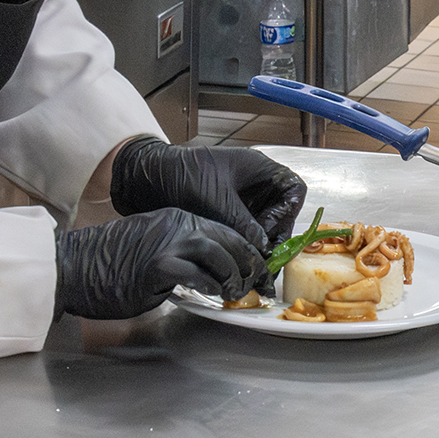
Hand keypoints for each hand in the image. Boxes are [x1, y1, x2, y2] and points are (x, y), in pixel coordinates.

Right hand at [54, 208, 260, 318]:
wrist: (74, 266)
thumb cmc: (109, 262)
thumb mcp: (152, 245)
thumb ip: (180, 251)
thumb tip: (208, 271)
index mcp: (176, 218)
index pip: (225, 229)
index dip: (246, 250)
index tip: (256, 268)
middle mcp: (176, 224)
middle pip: (229, 240)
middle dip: (249, 264)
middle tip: (253, 284)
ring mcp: (167, 242)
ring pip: (219, 254)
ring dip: (233, 276)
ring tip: (234, 293)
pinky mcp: (157, 265)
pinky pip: (197, 275)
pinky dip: (211, 286)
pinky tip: (213, 295)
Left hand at [108, 138, 307, 252]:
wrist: (145, 179)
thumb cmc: (180, 176)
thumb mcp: (216, 201)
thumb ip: (244, 225)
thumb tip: (264, 251)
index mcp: (258, 169)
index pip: (293, 189)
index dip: (286, 213)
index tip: (268, 232)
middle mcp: (254, 184)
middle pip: (281, 213)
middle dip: (275, 238)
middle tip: (263, 263)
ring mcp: (242, 201)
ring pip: (265, 227)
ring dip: (260, 247)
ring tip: (250, 268)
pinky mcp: (228, 216)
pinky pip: (247, 233)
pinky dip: (245, 248)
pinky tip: (237, 263)